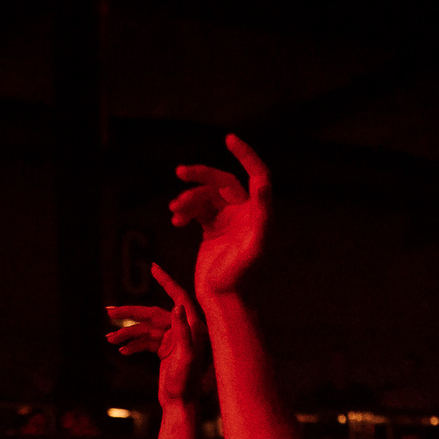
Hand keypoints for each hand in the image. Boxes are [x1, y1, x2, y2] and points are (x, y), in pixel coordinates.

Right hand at [102, 264, 208, 406]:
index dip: (166, 281)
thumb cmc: (185, 383)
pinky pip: (145, 342)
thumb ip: (183, 332)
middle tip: (109, 312)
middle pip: (153, 314)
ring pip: (145, 330)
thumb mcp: (185, 357)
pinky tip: (121, 351)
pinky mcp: (164, 351)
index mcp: (192, 328)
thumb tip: (176, 306)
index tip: (153, 267)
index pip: (178, 297)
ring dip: (127, 334)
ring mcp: (172, 340)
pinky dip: (133, 345)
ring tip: (108, 340)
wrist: (180, 405)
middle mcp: (183, 330)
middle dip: (131, 313)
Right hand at [169, 134, 270, 296]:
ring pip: (206, 195)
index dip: (246, 155)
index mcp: (259, 214)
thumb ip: (259, 217)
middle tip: (180, 172)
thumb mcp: (253, 248)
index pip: (257, 175)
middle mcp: (245, 213)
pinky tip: (175, 220)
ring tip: (175, 210)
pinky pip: (196, 210)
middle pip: (223, 182)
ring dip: (189, 198)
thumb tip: (263, 184)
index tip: (229, 138)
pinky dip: (185, 211)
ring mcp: (228, 220)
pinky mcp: (212, 229)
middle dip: (201, 175)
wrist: (222, 300)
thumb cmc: (239, 278)